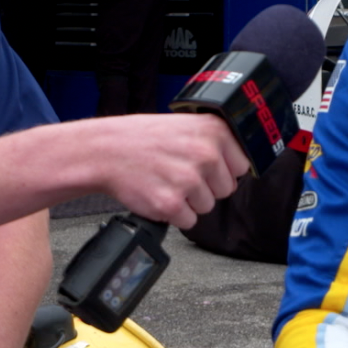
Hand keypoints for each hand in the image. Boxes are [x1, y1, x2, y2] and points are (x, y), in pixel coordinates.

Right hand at [91, 113, 247, 228]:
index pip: (241, 166)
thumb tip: (240, 164)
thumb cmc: (144, 139)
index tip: (202, 165)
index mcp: (214, 131)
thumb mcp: (186, 125)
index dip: (221, 170)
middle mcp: (205, 154)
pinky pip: (188, 221)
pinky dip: (173, 214)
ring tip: (166, 180)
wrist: (106, 151)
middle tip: (178, 172)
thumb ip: (215, 142)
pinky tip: (158, 193)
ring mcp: (188, 180)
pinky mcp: (171, 204)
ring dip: (188, 201)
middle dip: (204, 187)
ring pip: (207, 207)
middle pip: (225, 190)